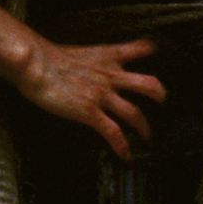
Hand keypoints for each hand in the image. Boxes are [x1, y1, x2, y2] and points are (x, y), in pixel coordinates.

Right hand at [0, 2, 166, 159]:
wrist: (38, 65)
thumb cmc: (50, 57)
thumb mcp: (80, 51)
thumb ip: (93, 58)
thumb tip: (92, 63)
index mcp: (109, 56)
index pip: (139, 48)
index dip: (150, 51)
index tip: (158, 55)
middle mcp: (111, 75)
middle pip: (147, 84)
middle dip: (159, 95)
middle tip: (163, 102)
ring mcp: (102, 95)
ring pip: (134, 113)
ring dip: (144, 128)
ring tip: (148, 138)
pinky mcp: (90, 112)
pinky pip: (113, 131)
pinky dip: (122, 145)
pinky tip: (125, 155)